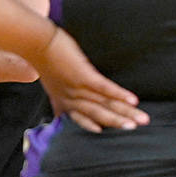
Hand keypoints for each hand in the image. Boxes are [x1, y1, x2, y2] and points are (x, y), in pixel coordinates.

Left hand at [32, 28, 148, 131]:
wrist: (34, 42)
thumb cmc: (43, 58)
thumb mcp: (50, 83)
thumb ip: (60, 96)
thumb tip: (61, 108)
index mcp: (63, 100)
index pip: (80, 118)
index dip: (92, 127)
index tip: (106, 134)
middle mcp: (72, 98)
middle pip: (98, 114)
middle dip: (118, 123)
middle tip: (135, 131)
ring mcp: (78, 87)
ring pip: (104, 104)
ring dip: (124, 113)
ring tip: (141, 120)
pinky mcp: (83, 75)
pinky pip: (103, 88)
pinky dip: (118, 94)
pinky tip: (133, 100)